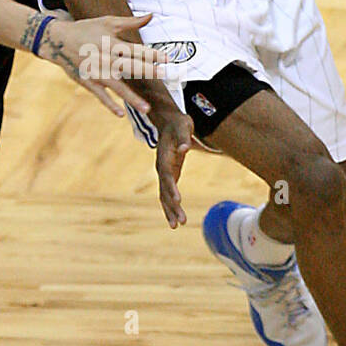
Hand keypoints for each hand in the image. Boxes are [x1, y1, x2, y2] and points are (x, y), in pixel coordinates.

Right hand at [37, 13, 166, 116]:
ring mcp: (97, 72)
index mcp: (112, 44)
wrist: (59, 40)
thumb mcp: (108, 22)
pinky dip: (110, 104)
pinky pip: (100, 95)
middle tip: (163, 75)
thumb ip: (131, 22)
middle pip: (130, 67)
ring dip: (132, 98)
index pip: (135, 50)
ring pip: (117, 87)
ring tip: (146, 108)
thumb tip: (151, 15)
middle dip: (147, 71)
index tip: (167, 58)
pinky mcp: (88, 82)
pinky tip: (120, 113)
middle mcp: (106, 59)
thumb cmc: (87, 29)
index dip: (152, 54)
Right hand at [152, 106, 193, 227]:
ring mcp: (164, 171)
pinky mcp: (170, 173)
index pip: (167, 175)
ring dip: (170, 210)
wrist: (169, 120)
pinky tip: (176, 216)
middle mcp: (161, 167)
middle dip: (171, 207)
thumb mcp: (183, 126)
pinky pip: (168, 192)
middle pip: (164, 190)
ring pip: (164, 195)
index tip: (177, 199)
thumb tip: (184, 148)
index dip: (171, 188)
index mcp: (164, 156)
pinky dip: (171, 204)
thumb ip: (184, 138)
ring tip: (178, 225)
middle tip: (180, 222)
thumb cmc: (178, 123)